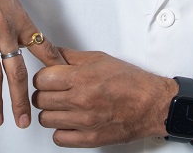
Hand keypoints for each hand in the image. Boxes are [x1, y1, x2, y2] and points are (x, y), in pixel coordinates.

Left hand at [32, 49, 179, 147]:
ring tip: (62, 107)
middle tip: (55, 91)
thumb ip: (72, 57)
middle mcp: (81, 101)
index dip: (43, 77)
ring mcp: (84, 122)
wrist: (152, 104)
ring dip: (51, 112)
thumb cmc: (131, 82)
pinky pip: (59, 138)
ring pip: (46, 119)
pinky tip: (69, 122)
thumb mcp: (100, 59)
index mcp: (82, 78)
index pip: (42, 78)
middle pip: (41, 99)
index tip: (49, 78)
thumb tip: (53, 53)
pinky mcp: (89, 139)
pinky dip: (61, 131)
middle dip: (45, 93)